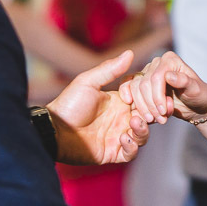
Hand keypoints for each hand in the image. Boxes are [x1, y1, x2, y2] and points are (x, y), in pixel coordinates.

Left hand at [46, 51, 149, 165]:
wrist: (54, 131)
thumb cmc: (68, 105)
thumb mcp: (88, 83)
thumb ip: (109, 69)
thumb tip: (130, 52)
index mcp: (118, 102)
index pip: (143, 98)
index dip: (151, 97)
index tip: (151, 96)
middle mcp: (121, 119)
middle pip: (148, 117)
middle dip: (152, 115)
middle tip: (149, 114)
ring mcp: (118, 136)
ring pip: (143, 135)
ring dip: (142, 130)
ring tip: (132, 124)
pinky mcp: (113, 152)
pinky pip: (131, 153)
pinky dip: (132, 147)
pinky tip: (122, 138)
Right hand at [121, 51, 206, 125]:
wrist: (195, 105)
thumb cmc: (198, 95)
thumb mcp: (196, 90)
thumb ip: (185, 81)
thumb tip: (169, 76)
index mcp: (169, 60)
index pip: (155, 78)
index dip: (157, 96)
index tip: (163, 112)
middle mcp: (156, 63)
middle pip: (143, 84)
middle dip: (151, 105)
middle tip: (161, 120)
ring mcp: (146, 73)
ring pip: (134, 89)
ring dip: (143, 107)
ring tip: (155, 120)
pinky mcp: (140, 84)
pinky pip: (128, 90)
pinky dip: (132, 102)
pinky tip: (137, 114)